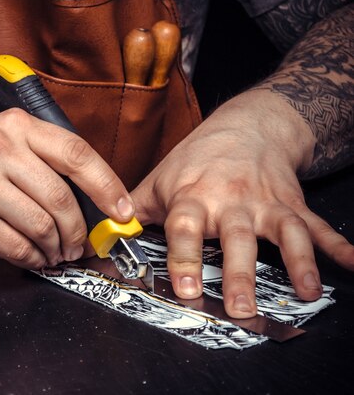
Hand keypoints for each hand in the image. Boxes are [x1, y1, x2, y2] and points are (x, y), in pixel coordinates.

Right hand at [0, 108, 133, 268]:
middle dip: (79, 231)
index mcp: (15, 125)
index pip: (78, 154)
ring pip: (42, 227)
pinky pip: (17, 246)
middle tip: (80, 244)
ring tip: (56, 253)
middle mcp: (0, 149)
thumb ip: (36, 155)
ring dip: (57, 248)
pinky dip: (33, 258)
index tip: (122, 210)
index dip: (108, 186)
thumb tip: (85, 195)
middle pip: (62, 199)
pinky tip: (34, 257)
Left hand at [131, 91, 353, 317]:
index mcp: (193, 198)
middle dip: (239, 273)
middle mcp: (231, 201)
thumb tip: (103, 236)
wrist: (246, 126)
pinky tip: (352, 264)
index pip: (184, 228)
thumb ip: (131, 209)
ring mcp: (266, 203)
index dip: (184, 256)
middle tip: (240, 307)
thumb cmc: (197, 159)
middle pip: (236, 238)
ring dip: (298, 262)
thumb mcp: (159, 179)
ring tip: (306, 293)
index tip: (185, 286)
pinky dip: (338, 246)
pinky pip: (318, 226)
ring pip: (283, 233)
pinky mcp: (293, 204)